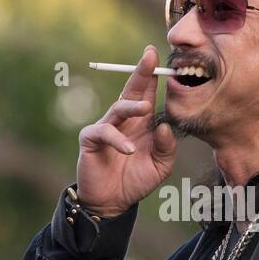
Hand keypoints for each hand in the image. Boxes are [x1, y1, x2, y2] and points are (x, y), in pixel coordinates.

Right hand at [75, 45, 176, 216]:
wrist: (113, 203)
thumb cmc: (136, 181)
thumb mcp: (160, 166)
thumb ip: (166, 147)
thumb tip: (164, 126)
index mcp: (142, 123)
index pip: (148, 94)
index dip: (154, 76)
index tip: (164, 58)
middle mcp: (124, 120)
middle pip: (132, 91)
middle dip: (141, 73)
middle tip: (149, 57)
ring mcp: (107, 127)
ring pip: (119, 108)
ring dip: (132, 106)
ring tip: (145, 110)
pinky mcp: (92, 139)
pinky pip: (105, 133)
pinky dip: (118, 140)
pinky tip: (129, 150)